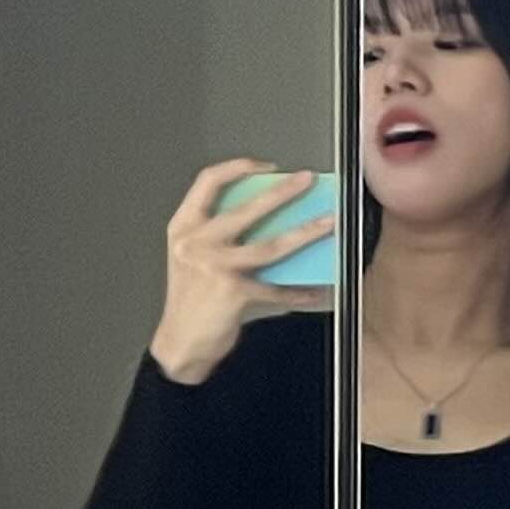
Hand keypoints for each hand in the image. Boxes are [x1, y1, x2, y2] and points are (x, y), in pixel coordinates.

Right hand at [150, 160, 336, 385]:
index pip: (207, 182)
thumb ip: (222, 233)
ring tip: (329, 223)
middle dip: (282, 192)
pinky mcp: (232, 292)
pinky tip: (317, 290)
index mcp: (184, 228)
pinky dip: (298, 290)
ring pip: (269, 245)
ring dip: (305, 233)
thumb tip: (276, 214)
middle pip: (245, 209)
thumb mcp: (195, 256)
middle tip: (308, 180)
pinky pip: (276, 288)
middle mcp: (195, 243)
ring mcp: (213, 266)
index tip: (268, 167)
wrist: (180, 341)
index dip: (238, 168)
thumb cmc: (192, 297)